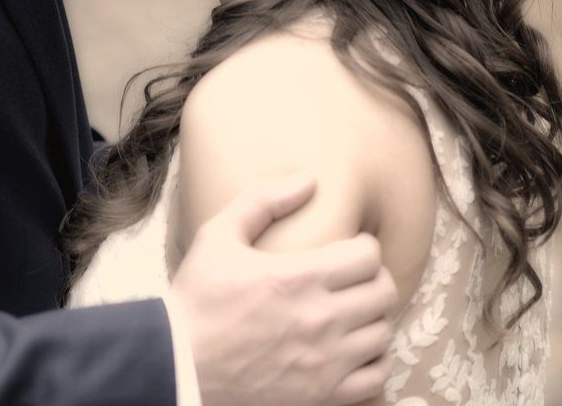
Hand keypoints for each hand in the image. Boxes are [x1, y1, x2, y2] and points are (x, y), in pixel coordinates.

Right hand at [170, 174, 396, 405]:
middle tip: (354, 277)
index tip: (350, 248)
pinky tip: (354, 349)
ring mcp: (324, 363)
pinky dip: (373, 361)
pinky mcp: (322, 397)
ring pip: (383, 334)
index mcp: (297, 277)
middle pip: (383, 292)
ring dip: (373, 317)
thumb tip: (309, 178)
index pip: (368, 256)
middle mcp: (318, 320)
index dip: (364, 246)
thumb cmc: (198, 297)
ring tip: (352, 311)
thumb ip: (263, 200)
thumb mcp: (219, 235)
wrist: (179, 364)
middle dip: (373, 277)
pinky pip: (376, 378)